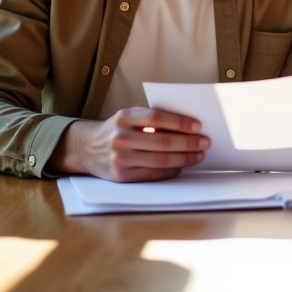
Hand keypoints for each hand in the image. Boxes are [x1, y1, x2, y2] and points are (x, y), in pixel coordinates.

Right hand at [52, 106, 209, 181]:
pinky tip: (181, 165)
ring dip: (184, 158)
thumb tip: (184, 121)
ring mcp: (120, 158)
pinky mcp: (122, 175)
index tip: (197, 126)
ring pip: (160, 160)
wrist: (86, 149)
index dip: (179, 122)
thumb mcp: (127, 116)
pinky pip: (153, 174)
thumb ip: (149, 116)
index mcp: (123, 117)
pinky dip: (171, 170)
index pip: (156, 118)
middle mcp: (120, 137)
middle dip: (188, 142)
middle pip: (162, 141)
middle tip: (204, 142)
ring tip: (198, 154)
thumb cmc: (116, 130)